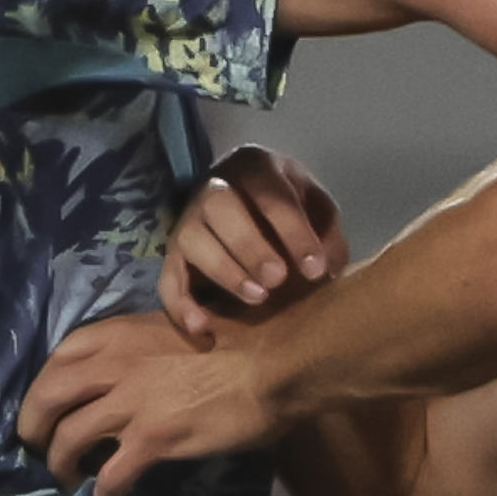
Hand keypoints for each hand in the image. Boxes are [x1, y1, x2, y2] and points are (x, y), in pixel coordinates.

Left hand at [16, 312, 284, 495]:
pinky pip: (110, 475)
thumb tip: (134, 372)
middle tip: (36, 446)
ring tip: (68, 479)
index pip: (60, 355)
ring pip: (68, 438)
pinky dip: (102, 492)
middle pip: (48, 396)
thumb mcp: (179, 327)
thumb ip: (145, 348)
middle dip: (32, 425)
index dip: (45, 382)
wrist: (273, 364)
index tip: (49, 403)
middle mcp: (115, 365)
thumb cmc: (240, 339)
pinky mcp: (152, 439)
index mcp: (121, 334)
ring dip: (60, 464)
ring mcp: (131, 404)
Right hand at [158, 146, 347, 340]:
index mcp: (254, 168)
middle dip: (250, 246)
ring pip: (191, 240)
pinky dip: (180, 304)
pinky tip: (201, 327)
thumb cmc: (285, 205)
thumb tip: (330, 266)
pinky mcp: (173, 253)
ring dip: (224, 271)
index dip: (294, 232)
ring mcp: (188, 219)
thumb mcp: (314, 204)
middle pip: (220, 208)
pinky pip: (167, 277)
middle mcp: (214, 187)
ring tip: (257, 298)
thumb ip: (326, 230)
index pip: (271, 195)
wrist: (245, 200)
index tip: (316, 269)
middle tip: (278, 279)